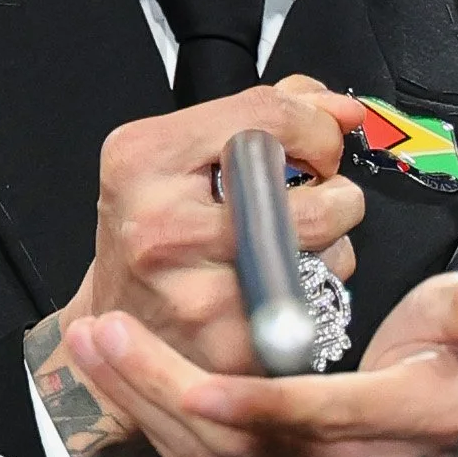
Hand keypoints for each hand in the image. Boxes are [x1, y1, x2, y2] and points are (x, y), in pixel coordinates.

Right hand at [27, 77, 366, 456]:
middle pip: (309, 200)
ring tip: (289, 247)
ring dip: (331, 246)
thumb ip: (264, 114)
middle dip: (335, 196)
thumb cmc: (154, 238)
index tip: (317, 146)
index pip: (269, 120)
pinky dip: (316, 292)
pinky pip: (317, 306)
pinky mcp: (227, 345)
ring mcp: (193, 294)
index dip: (316, 129)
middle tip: (314, 201)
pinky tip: (281, 287)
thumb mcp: (178, 155)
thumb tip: (343, 111)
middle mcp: (160, 227)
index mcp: (142, 161)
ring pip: (324, 255)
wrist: (115, 336)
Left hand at [65, 267, 457, 456]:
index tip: (197, 378)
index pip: (319, 417)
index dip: (256, 404)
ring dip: (146, 403)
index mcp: (410, 426)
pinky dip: (161, 431)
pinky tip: (123, 385)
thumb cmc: (452, 392)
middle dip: (163, 389)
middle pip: (242, 441)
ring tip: (94, 346)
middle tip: (104, 333)